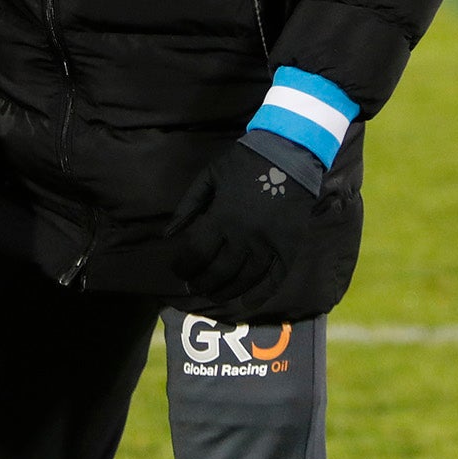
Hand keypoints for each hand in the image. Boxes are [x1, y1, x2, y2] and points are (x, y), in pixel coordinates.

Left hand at [166, 140, 359, 322]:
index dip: (183, 266)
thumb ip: (188, 206)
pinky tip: (243, 304)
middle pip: (217, 272)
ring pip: (243, 281)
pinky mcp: (289, 250)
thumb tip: (168, 234)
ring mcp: (269, 246)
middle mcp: (244, 236)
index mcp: (222, 216)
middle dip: (200, 282)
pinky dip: (256, 297)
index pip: (196, 253)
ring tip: (212, 294)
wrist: (289, 154)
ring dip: (224, 292)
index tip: (178, 269)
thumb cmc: (244, 163)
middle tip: (193, 286)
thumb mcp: (210, 177)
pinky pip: (272, 282)